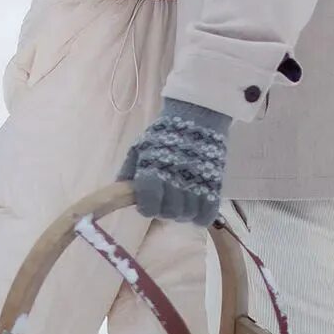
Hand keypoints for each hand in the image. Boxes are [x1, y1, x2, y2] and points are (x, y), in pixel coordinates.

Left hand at [117, 98, 231, 225]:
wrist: (197, 117)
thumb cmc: (165, 133)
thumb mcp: (142, 146)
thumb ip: (129, 169)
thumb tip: (120, 187)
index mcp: (153, 174)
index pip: (148, 206)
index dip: (148, 207)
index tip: (149, 202)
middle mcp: (174, 184)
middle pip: (168, 214)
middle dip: (166, 209)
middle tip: (167, 198)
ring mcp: (196, 186)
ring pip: (186, 216)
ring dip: (183, 211)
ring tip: (183, 199)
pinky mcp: (214, 187)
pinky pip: (205, 216)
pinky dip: (201, 214)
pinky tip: (197, 204)